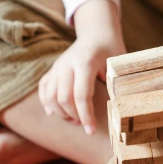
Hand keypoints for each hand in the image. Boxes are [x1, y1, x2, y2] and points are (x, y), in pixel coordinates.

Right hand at [38, 1, 124, 134]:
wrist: (97, 33)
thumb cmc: (111, 50)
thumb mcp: (119, 64)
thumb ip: (117, 83)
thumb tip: (118, 110)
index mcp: (85, 62)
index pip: (81, 95)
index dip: (86, 115)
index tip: (91, 130)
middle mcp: (67, 64)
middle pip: (63, 98)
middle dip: (74, 116)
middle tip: (85, 124)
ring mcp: (58, 66)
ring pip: (50, 96)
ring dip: (61, 113)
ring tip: (74, 119)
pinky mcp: (53, 69)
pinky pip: (43, 88)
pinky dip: (47, 103)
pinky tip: (55, 113)